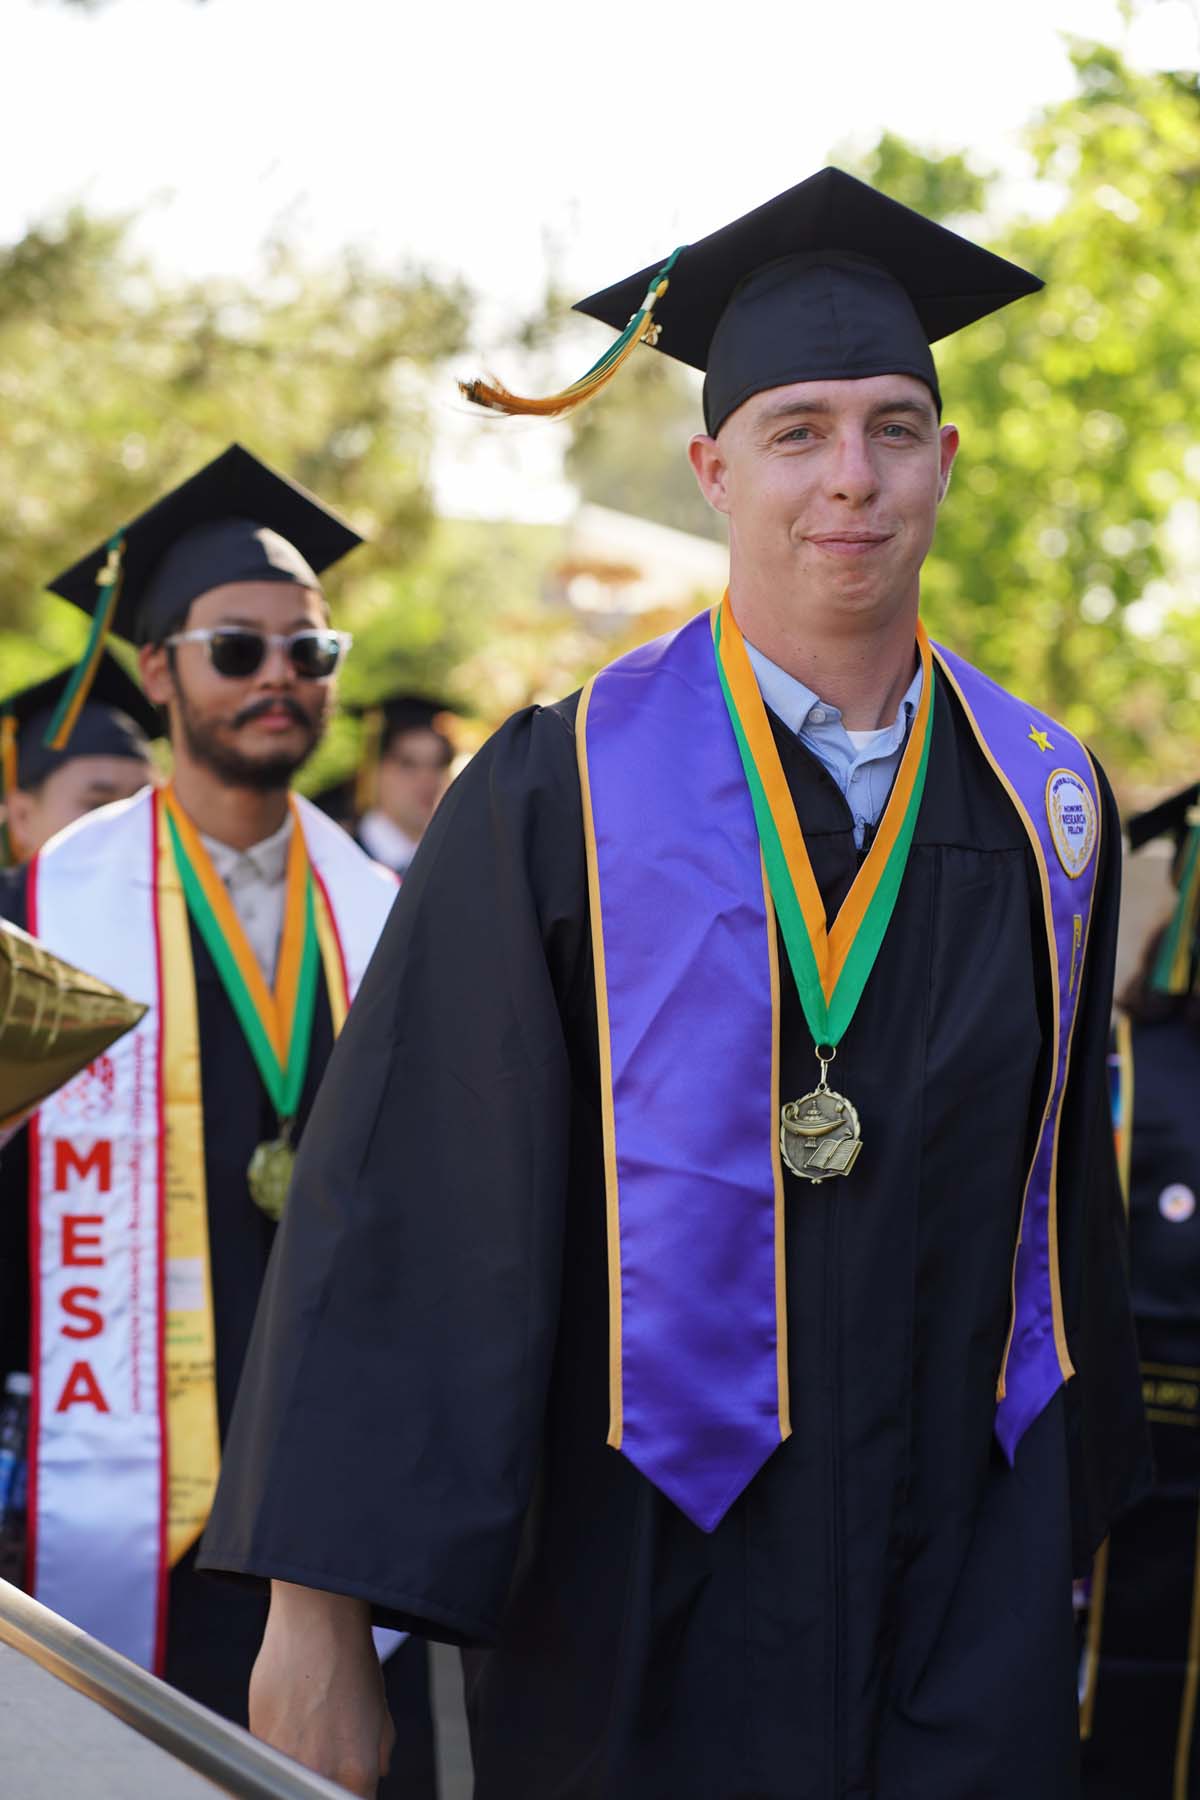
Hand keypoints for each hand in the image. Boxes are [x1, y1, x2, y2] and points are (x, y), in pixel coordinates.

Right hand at [249, 1581, 395, 1797]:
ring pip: (288, 1781)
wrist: (317, 1620)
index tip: (345, 1784)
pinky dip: (275, 1751)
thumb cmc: (352, 1660)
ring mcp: (284, 1762)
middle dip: (321, 1781)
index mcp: (356, 1776)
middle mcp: (318, 1776)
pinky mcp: (255, 1742)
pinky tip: (288, 1718)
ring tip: (307, 1732)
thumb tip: (376, 1773)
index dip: (348, 1794)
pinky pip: (266, 1761)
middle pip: (316, 1795)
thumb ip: (378, 1753)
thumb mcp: (381, 1712)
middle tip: (325, 1748)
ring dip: (296, 1766)